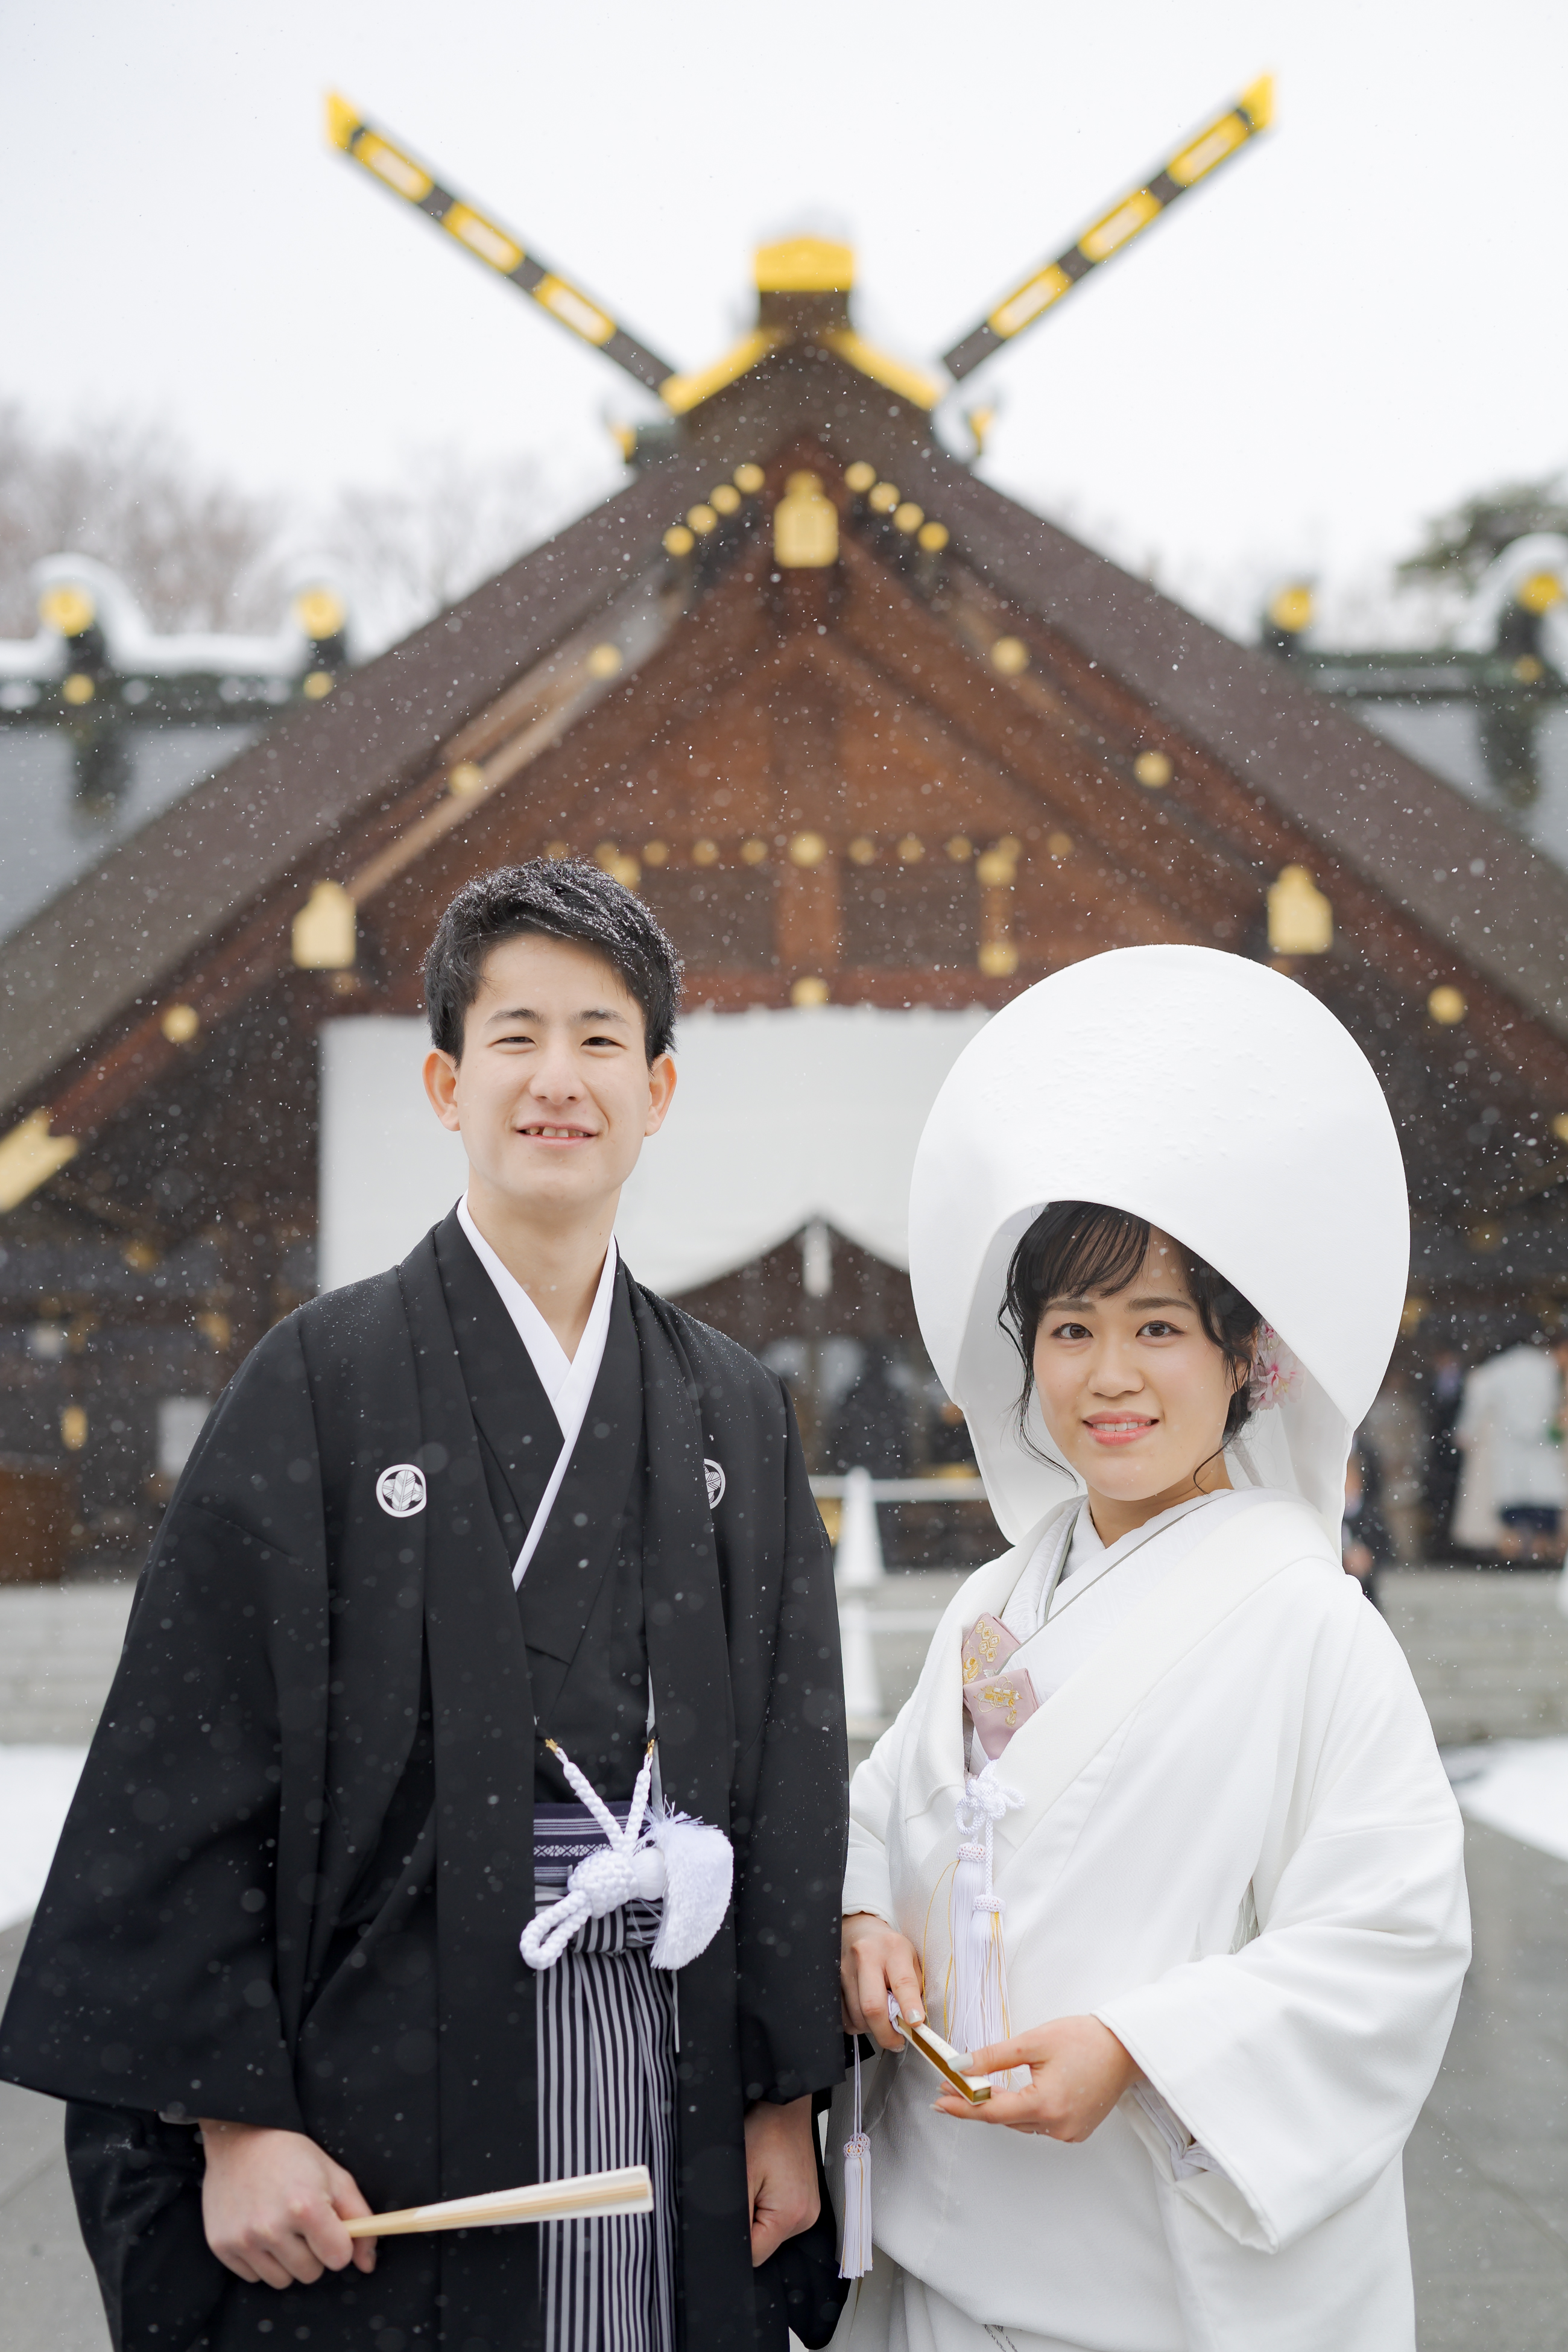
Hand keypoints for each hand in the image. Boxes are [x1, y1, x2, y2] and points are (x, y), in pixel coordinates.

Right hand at [199, 2120, 375, 2286]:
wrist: (240, 2138)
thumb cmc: (292, 2155)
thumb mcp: (335, 2176)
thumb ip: (359, 2218)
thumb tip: (367, 2263)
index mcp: (306, 2207)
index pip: (338, 2258)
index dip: (339, 2244)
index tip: (331, 2229)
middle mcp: (272, 2228)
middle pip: (310, 2274)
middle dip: (313, 2253)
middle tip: (303, 2224)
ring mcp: (244, 2239)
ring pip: (282, 2280)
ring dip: (287, 2260)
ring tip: (281, 2227)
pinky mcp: (221, 2246)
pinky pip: (254, 2277)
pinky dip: (261, 2260)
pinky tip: (259, 2230)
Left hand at [743, 2094, 818, 2267]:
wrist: (785, 2106)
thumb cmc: (766, 2131)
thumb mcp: (741, 2177)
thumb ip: (736, 2219)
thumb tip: (729, 2249)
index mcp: (792, 2216)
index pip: (754, 2256)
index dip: (735, 2240)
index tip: (730, 2213)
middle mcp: (806, 2218)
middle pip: (764, 2245)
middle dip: (747, 2224)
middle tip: (745, 2189)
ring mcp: (809, 2210)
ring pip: (770, 2232)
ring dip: (757, 2214)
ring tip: (757, 2181)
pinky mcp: (806, 2202)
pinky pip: (779, 2218)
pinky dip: (767, 2206)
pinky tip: (765, 2183)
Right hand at [840, 1912, 924, 2051]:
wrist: (860, 1930)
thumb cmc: (889, 1949)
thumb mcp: (911, 1959)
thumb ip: (914, 1989)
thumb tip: (912, 2023)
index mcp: (892, 1949)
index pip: (902, 1982)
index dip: (909, 2007)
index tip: (916, 2024)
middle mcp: (865, 1957)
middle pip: (872, 2006)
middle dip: (886, 2033)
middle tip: (897, 2041)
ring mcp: (844, 1968)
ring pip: (857, 2016)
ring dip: (872, 2029)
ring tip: (882, 2021)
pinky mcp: (831, 1981)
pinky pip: (844, 2017)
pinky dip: (858, 2024)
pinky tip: (866, 2015)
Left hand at [933, 2015, 1138, 2141]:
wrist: (1126, 2048)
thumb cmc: (1085, 2039)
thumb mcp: (1033, 2042)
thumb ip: (993, 2057)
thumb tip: (960, 2068)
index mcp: (1045, 2105)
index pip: (992, 2111)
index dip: (962, 2106)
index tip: (939, 2101)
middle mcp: (1057, 2127)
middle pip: (1005, 2118)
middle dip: (978, 2103)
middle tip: (952, 2087)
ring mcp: (1069, 2132)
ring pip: (1022, 2122)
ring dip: (1002, 2106)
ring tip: (980, 2088)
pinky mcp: (1077, 2130)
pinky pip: (1040, 2124)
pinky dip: (1025, 2110)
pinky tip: (1017, 2094)